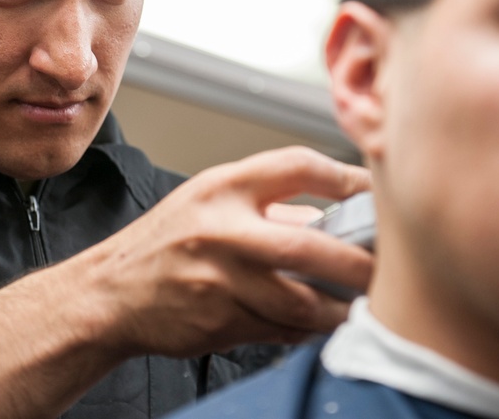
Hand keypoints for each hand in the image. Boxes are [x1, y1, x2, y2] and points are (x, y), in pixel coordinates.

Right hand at [76, 146, 373, 358]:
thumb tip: (330, 217)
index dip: (346, 176)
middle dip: (358, 265)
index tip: (373, 191)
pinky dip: (306, 331)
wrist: (111, 293)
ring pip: (301, 303)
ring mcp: (219, 282)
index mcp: (222, 188)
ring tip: (361, 305)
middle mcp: (221, 231)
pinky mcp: (219, 323)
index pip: (296, 166)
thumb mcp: (208, 201)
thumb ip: (269, 205)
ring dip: (340, 309)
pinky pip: (280, 331)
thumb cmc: (164, 243)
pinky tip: (317, 324)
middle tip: (388, 270)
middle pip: (310, 247)